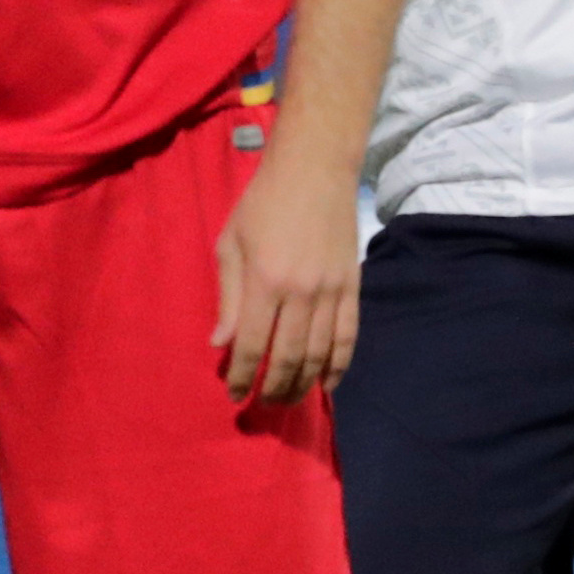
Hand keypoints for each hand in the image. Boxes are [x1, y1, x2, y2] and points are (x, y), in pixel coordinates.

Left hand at [213, 146, 360, 402]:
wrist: (315, 170)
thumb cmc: (262, 203)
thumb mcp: (231, 244)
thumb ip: (227, 297)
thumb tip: (220, 344)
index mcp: (265, 282)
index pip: (252, 346)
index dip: (242, 376)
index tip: (234, 395)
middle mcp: (301, 293)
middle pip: (288, 358)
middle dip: (273, 388)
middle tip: (261, 403)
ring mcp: (332, 292)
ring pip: (320, 355)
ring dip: (303, 384)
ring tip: (287, 399)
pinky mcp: (353, 287)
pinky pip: (348, 338)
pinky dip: (339, 367)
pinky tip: (327, 385)